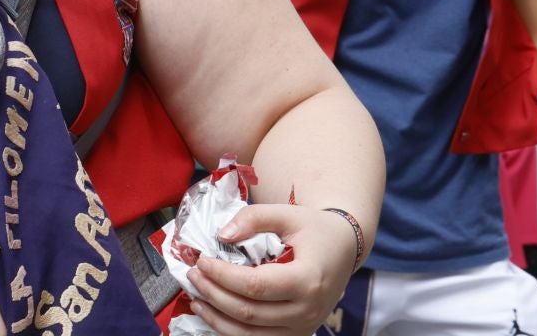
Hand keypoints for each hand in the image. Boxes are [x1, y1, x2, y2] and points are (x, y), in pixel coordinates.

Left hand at [185, 205, 357, 335]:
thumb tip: (222, 235)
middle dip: (214, 295)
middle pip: (249, 313)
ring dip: (218, 318)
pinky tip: (215, 314)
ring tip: (197, 298)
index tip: (201, 261)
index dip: (222, 276)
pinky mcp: (298, 334)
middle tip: (193, 276)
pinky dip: (232, 330)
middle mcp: (307, 310)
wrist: (344, 249)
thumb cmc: (315, 230)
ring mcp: (304, 327)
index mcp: (307, 279)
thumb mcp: (287, 214)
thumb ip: (253, 218)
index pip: (255, 285)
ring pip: (251, 335)